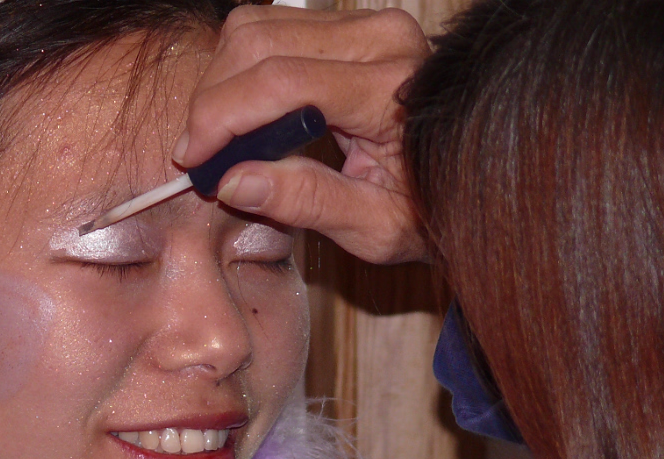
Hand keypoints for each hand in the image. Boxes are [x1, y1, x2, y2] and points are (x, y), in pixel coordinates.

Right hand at [178, 6, 429, 263]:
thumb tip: (232, 183)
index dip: (223, 116)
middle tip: (199, 158)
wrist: (470, 179)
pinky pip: (272, 29)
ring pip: (257, 28)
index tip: (192, 160)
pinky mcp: (351, 26)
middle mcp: (383, 40)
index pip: (284, 82)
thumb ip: (306, 202)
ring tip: (221, 140)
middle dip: (213, 100)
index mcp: (393, 90)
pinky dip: (241, 70)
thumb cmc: (430, 210)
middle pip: (259, 43)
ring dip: (222, 82)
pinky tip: (244, 117)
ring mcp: (368, 26)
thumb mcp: (376, 228)